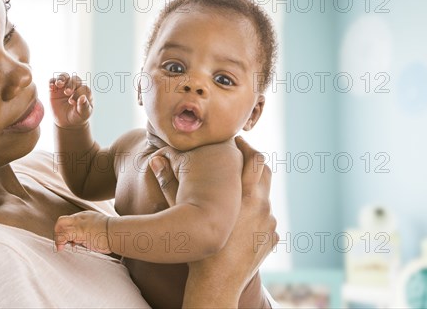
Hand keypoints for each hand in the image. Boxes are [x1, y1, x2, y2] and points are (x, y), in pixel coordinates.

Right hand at [49, 73, 92, 127]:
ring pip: (64, 76)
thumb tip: (83, 98)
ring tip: (59, 84)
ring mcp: (65, 86)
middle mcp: (76, 86)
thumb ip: (84, 106)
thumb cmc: (78, 116)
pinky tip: (51, 86)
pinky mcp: (55, 89)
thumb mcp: (83, 114)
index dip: (78, 93)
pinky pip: (52, 81)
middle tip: (67, 92)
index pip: (83, 88)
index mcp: (85, 91)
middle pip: (74, 79)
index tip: (72, 102)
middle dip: (71, 84)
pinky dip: (51, 81)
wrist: (66, 121)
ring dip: (62, 78)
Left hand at [54, 210, 111, 253]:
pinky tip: (61, 248)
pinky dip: (59, 241)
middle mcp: (81, 218)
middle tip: (61, 243)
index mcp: (87, 216)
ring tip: (60, 247)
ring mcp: (79, 223)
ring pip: (60, 225)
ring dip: (58, 237)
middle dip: (58, 232)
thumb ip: (93, 232)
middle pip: (62, 220)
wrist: (118, 232)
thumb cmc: (113, 234)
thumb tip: (91, 241)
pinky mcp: (79, 231)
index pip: (70, 221)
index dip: (66, 231)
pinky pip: (63, 234)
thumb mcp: (101, 229)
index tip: (71, 242)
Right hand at [149, 136, 278, 306]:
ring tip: (236, 188)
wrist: (216, 285)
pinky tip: (239, 217)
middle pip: (266, 172)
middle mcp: (262, 206)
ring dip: (254, 188)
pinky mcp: (271, 238)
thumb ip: (169, 184)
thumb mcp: (181, 213)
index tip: (236, 142)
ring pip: (266, 196)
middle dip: (253, 161)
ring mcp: (269, 223)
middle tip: (240, 156)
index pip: (254, 159)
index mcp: (245, 195)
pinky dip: (256, 213)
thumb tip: (155, 160)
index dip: (245, 146)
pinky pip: (266, 219)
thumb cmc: (197, 247)